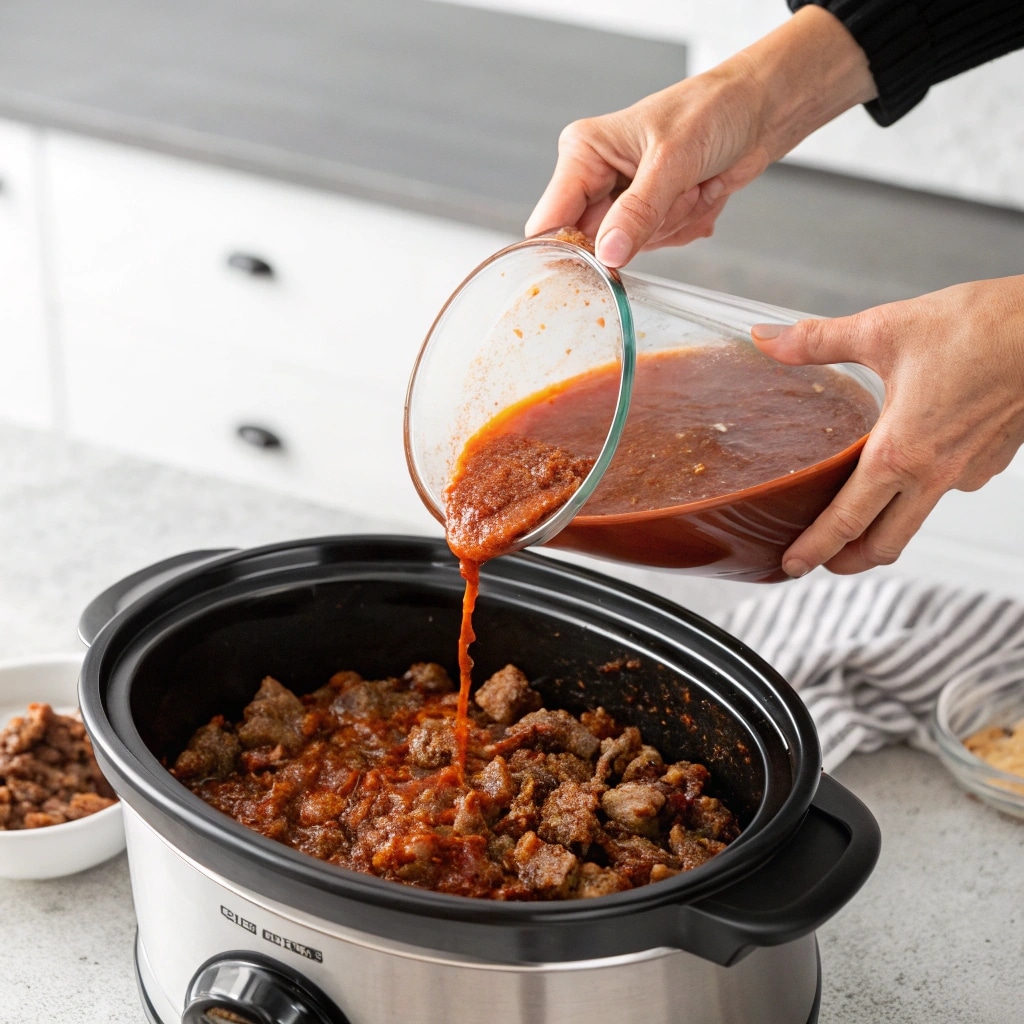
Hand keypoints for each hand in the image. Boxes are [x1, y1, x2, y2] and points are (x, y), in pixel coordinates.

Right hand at [526, 6, 875, 266]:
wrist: (760, 110)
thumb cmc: (714, 111)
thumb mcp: (674, 161)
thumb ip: (638, 211)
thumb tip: (607, 255)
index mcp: (584, 153)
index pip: (550, 220)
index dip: (566, 251)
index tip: (595, 268)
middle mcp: (596, 178)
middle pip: (595, 243)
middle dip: (642, 230)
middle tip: (674, 194)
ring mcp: (623, 200)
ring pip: (630, 248)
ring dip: (671, 224)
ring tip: (692, 185)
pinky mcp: (649, 215)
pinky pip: (657, 246)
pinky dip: (684, 226)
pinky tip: (700, 193)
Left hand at [752, 276, 1023, 576]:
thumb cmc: (979, 327)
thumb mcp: (884, 330)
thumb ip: (817, 341)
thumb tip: (766, 338)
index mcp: (899, 453)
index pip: (846, 521)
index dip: (814, 549)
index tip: (791, 565)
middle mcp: (934, 474)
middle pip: (883, 544)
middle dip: (847, 560)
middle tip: (821, 560)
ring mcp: (968, 472)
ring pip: (917, 519)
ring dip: (885, 528)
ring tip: (861, 516)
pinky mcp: (993, 460)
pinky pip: (949, 486)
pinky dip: (922, 489)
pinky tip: (912, 464)